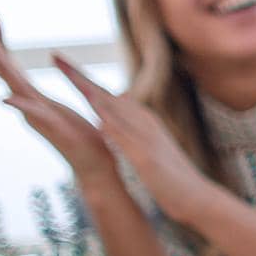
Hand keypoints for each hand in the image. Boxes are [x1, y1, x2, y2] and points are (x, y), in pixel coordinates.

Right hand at [0, 15, 113, 182]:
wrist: (93, 166)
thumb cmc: (84, 139)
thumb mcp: (63, 111)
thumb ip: (48, 101)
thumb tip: (45, 87)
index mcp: (36, 99)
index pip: (13, 66)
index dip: (1, 44)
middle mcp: (31, 105)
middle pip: (6, 71)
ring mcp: (39, 117)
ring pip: (14, 87)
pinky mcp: (53, 128)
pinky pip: (33, 115)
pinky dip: (18, 106)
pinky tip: (4, 98)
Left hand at [53, 54, 215, 226]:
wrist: (198, 197)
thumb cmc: (174, 178)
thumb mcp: (152, 150)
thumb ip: (138, 133)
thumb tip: (122, 117)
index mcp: (144, 122)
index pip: (110, 98)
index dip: (86, 83)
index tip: (65, 67)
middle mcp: (145, 123)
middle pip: (107, 96)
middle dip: (81, 78)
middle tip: (56, 58)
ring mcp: (146, 139)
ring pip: (115, 110)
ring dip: (91, 93)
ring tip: (69, 75)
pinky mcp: (147, 158)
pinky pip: (126, 138)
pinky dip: (112, 125)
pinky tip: (97, 116)